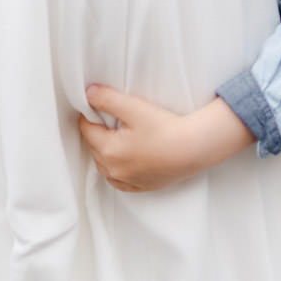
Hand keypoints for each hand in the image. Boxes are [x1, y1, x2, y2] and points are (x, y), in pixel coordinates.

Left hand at [78, 86, 255, 192]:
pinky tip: (125, 162)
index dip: (89, 115)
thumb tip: (89, 94)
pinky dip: (117, 172)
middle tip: (110, 119)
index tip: (96, 106)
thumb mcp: (135, 108)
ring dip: (105, 153)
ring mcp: (127, 180)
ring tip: (118, 138)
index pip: (87, 129)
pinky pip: (120, 182)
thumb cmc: (167, 128)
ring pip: (105, 166)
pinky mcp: (142, 186)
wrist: (194, 148)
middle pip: (94, 148)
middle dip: (98, 133)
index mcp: (108, 150)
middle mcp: (113, 170)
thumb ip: (109, 99)